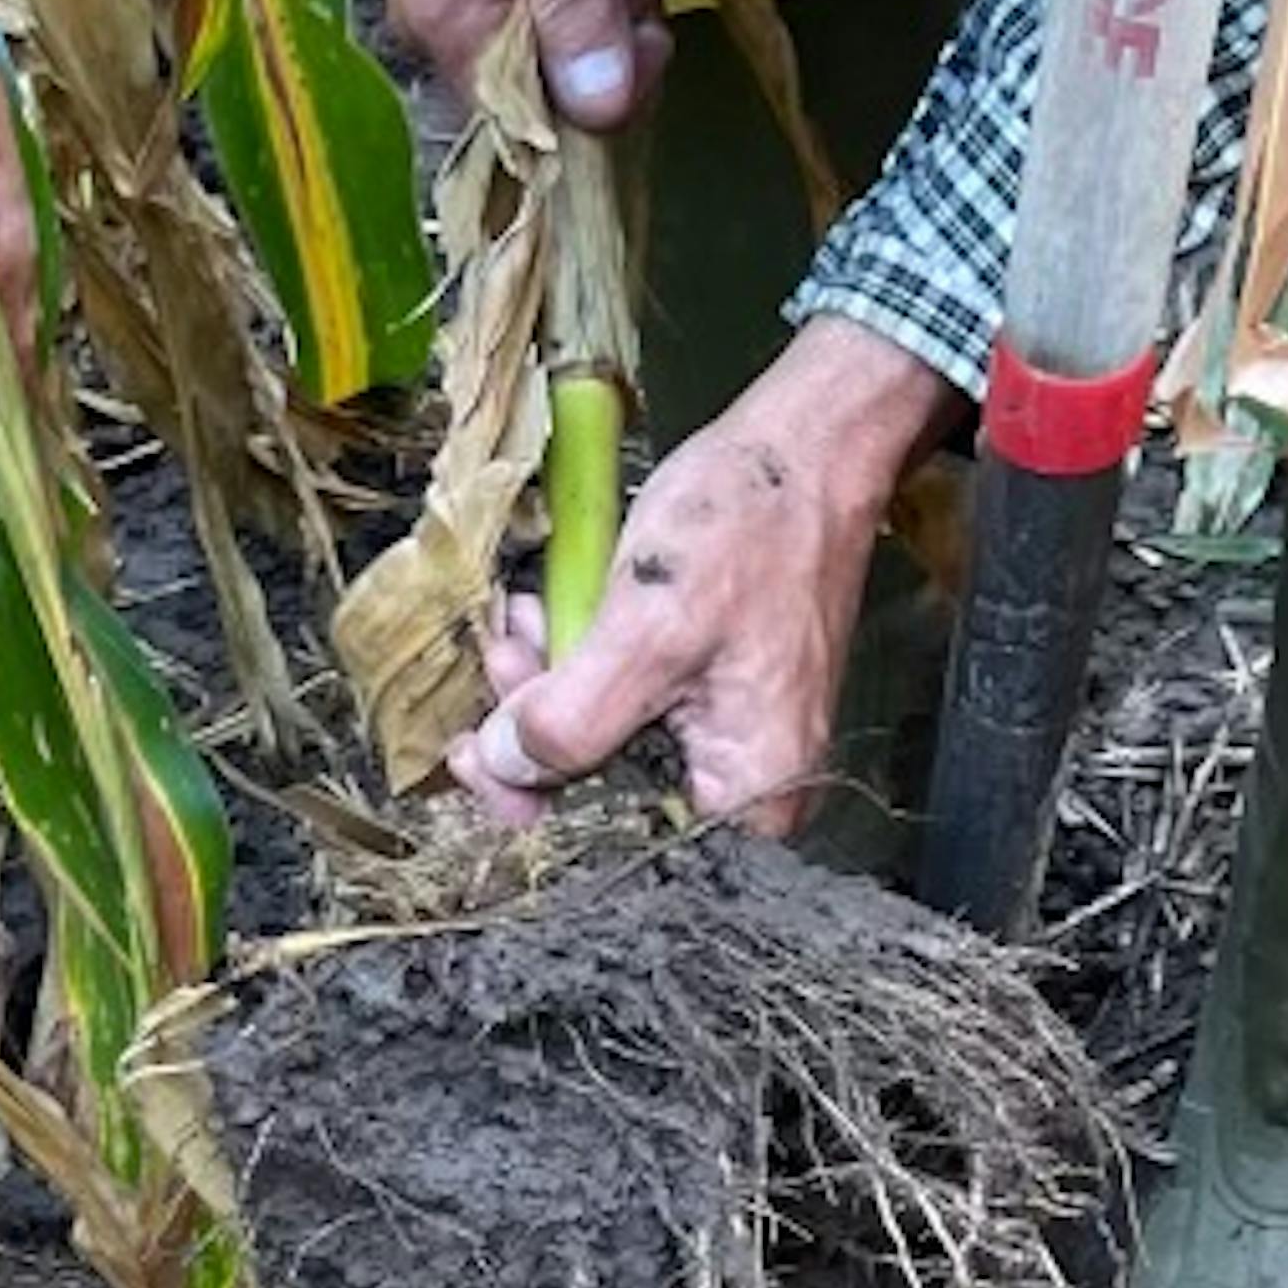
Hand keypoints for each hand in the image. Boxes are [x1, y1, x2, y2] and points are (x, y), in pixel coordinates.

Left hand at [450, 320, 960, 828]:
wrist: (811, 445)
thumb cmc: (751, 527)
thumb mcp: (647, 629)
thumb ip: (572, 720)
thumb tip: (504, 767)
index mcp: (747, 800)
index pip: (615, 843)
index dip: (536, 801)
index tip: (475, 756)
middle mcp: (745, 789)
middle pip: (608, 795)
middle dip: (538, 730)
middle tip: (500, 664)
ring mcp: (732, 740)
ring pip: (610, 743)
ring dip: (552, 687)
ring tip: (525, 623)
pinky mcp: (715, 695)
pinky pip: (633, 701)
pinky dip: (586, 663)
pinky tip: (556, 619)